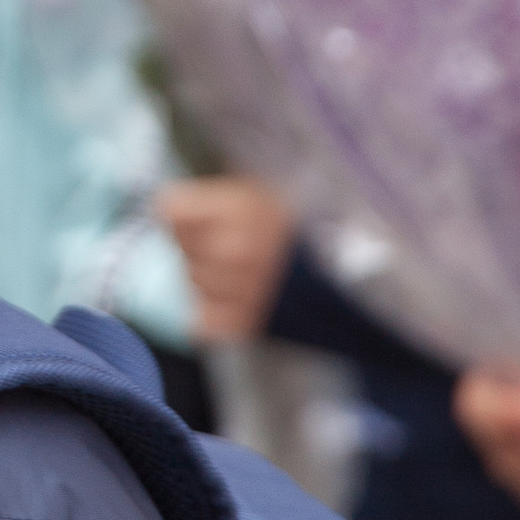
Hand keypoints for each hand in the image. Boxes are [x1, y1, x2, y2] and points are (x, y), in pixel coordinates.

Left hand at [159, 178, 296, 346]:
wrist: (353, 282)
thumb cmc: (307, 230)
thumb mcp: (268, 193)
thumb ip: (219, 196)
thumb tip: (166, 201)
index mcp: (242, 209)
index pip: (169, 210)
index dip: (182, 211)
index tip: (199, 215)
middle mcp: (235, 249)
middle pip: (181, 244)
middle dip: (201, 243)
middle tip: (237, 243)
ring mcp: (238, 290)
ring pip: (193, 281)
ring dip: (211, 277)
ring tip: (248, 271)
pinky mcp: (241, 325)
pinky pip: (201, 320)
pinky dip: (216, 314)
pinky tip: (242, 299)